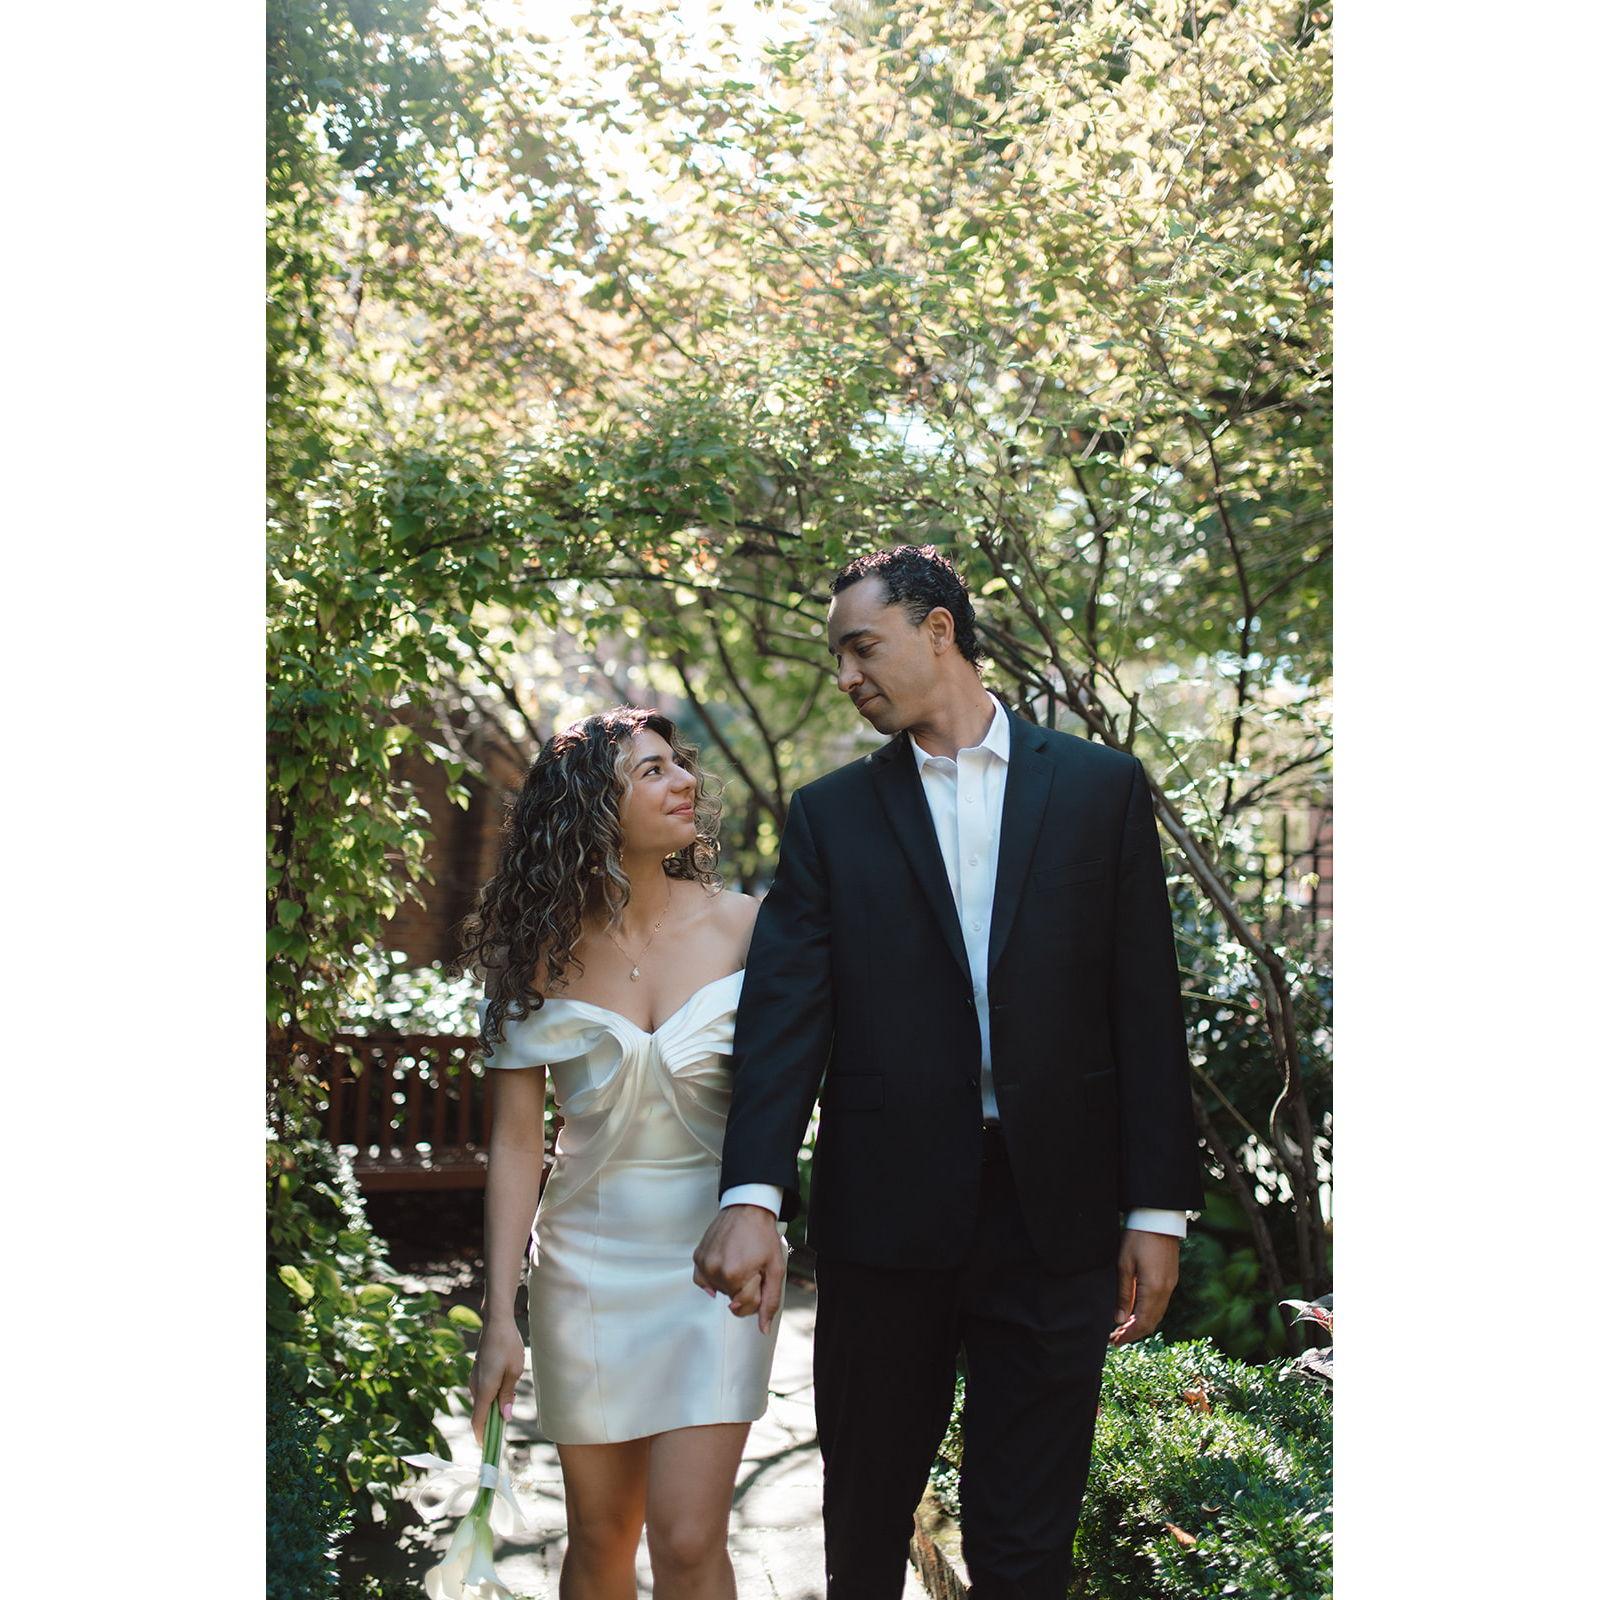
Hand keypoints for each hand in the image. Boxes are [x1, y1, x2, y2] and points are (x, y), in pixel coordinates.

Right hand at [469, 1315, 525, 1445]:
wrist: (497, 1321)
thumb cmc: (508, 1345)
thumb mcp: (514, 1371)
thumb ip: (508, 1395)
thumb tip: (504, 1417)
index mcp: (484, 1388)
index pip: (478, 1421)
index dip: (482, 1436)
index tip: (488, 1449)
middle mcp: (475, 1385)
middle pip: (480, 1413)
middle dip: (491, 1423)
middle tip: (506, 1429)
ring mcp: (474, 1378)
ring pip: (483, 1401)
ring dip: (493, 1408)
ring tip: (509, 1403)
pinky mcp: (477, 1372)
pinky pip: (483, 1391)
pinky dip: (492, 1397)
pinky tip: (505, 1388)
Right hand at [694, 1204, 785, 1333]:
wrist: (748, 1208)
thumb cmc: (762, 1236)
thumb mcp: (775, 1269)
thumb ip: (770, 1301)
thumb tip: (763, 1329)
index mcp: (735, 1275)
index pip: (744, 1307)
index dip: (756, 1293)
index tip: (759, 1276)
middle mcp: (715, 1271)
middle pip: (731, 1299)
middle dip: (744, 1288)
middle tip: (751, 1267)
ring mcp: (704, 1263)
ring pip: (718, 1291)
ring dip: (729, 1283)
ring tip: (739, 1261)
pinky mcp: (698, 1257)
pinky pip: (702, 1280)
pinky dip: (712, 1279)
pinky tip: (723, 1267)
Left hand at [1109, 1228, 1179, 1346]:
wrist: (1159, 1219)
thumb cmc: (1138, 1238)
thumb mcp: (1124, 1265)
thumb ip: (1124, 1294)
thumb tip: (1119, 1320)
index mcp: (1153, 1289)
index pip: (1141, 1322)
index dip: (1128, 1335)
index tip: (1114, 1342)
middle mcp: (1166, 1291)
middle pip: (1151, 1322)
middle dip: (1134, 1333)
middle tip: (1115, 1338)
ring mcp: (1171, 1285)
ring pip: (1157, 1314)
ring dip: (1141, 1324)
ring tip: (1123, 1329)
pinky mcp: (1171, 1279)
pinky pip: (1161, 1304)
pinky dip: (1149, 1313)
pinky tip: (1137, 1313)